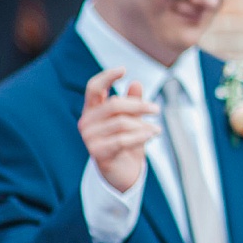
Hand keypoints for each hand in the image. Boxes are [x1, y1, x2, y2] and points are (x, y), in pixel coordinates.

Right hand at [79, 68, 157, 192]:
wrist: (121, 173)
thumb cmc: (125, 143)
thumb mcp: (131, 120)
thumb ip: (132, 102)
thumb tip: (136, 82)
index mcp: (92, 110)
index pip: (94, 88)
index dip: (107, 76)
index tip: (124, 69)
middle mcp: (86, 122)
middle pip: (114, 105)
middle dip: (139, 105)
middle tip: (157, 109)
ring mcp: (89, 138)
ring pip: (122, 123)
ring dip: (144, 125)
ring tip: (157, 129)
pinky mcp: (97, 152)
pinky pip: (122, 140)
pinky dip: (140, 136)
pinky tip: (152, 134)